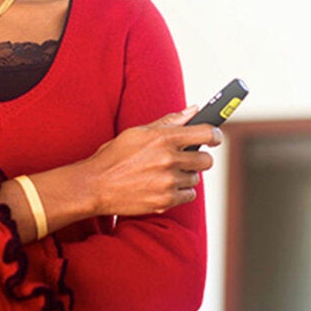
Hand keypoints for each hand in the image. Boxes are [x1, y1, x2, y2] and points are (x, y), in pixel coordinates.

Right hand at [82, 106, 219, 215]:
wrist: (95, 186)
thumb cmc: (115, 156)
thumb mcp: (138, 132)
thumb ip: (169, 121)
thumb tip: (194, 110)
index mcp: (163, 138)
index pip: (206, 133)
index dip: (215, 135)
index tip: (215, 137)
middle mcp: (168, 159)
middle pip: (206, 160)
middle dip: (199, 158)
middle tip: (186, 158)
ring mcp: (168, 182)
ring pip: (196, 178)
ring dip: (186, 176)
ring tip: (165, 173)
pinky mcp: (165, 201)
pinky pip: (189, 195)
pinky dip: (180, 192)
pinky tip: (163, 186)